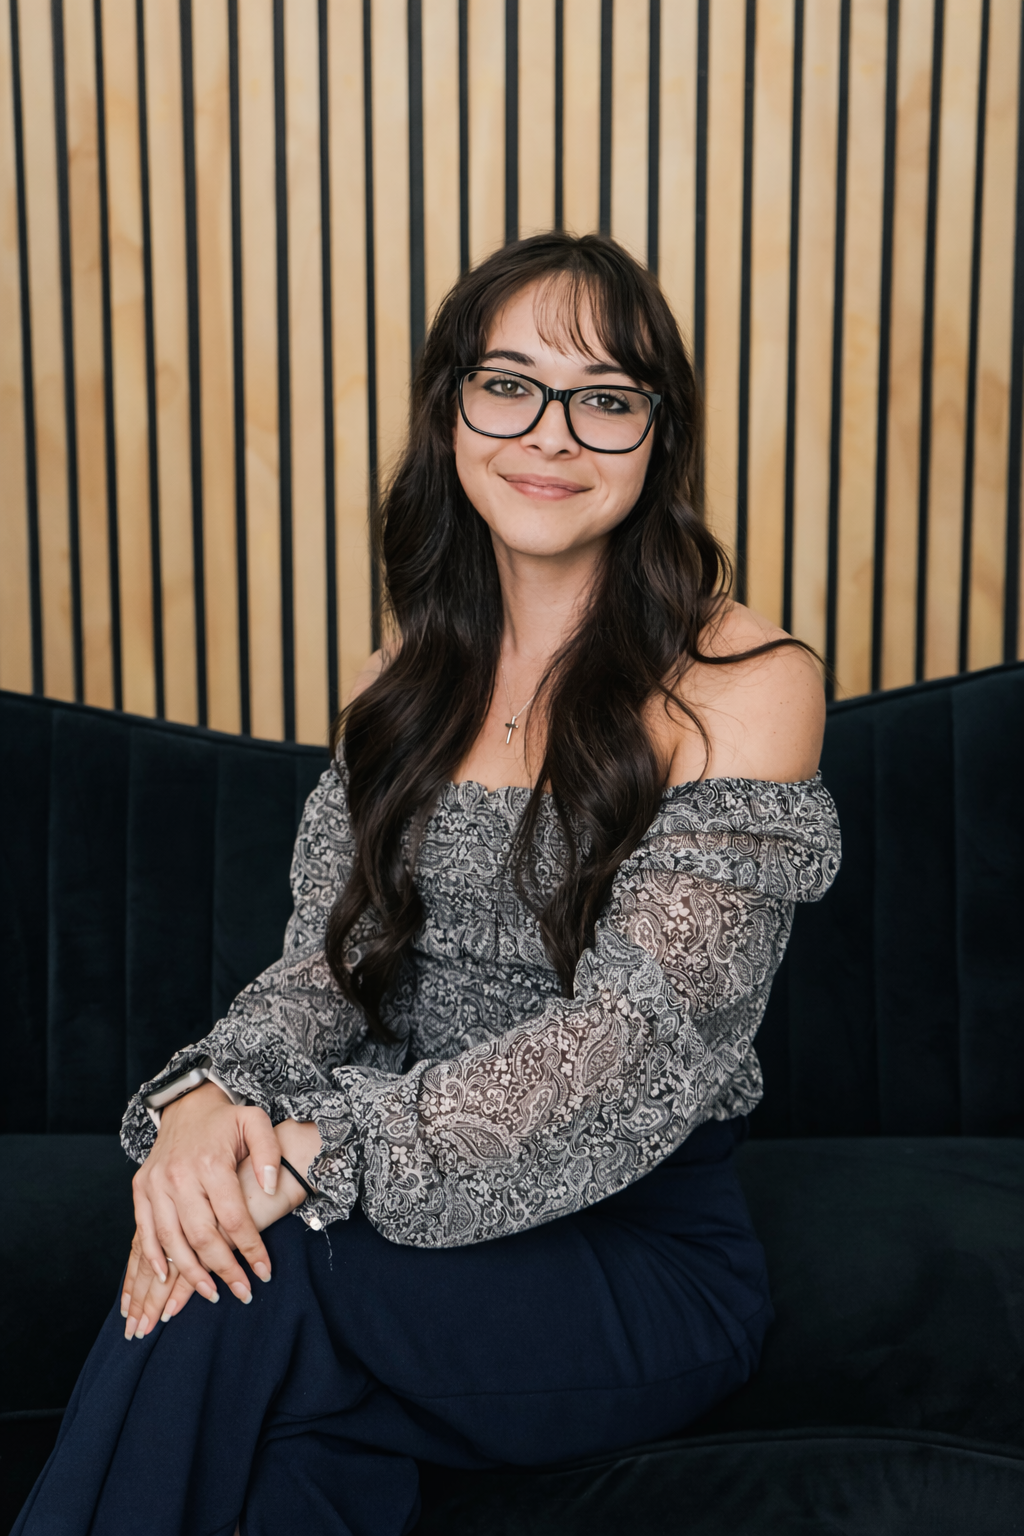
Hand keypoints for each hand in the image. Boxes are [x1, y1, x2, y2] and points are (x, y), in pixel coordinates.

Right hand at [127, 1082, 281, 1331]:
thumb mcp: (256, 1122)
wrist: (186, 1105)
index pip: (233, 1217)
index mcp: (211, 1162)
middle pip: (201, 1235)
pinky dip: (155, 1258)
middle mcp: (180, 1175)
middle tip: (242, 1292)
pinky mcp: (140, 1189)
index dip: (250, 1248)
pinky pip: (144, 1231)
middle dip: (223, 1268)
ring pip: (172, 1239)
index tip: (265, 1272)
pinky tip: (167, 1279)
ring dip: (190, 1273)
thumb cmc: (227, 1120)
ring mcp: (156, 1183)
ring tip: (211, 1293)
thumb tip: (269, 1188)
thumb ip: (268, 1153)